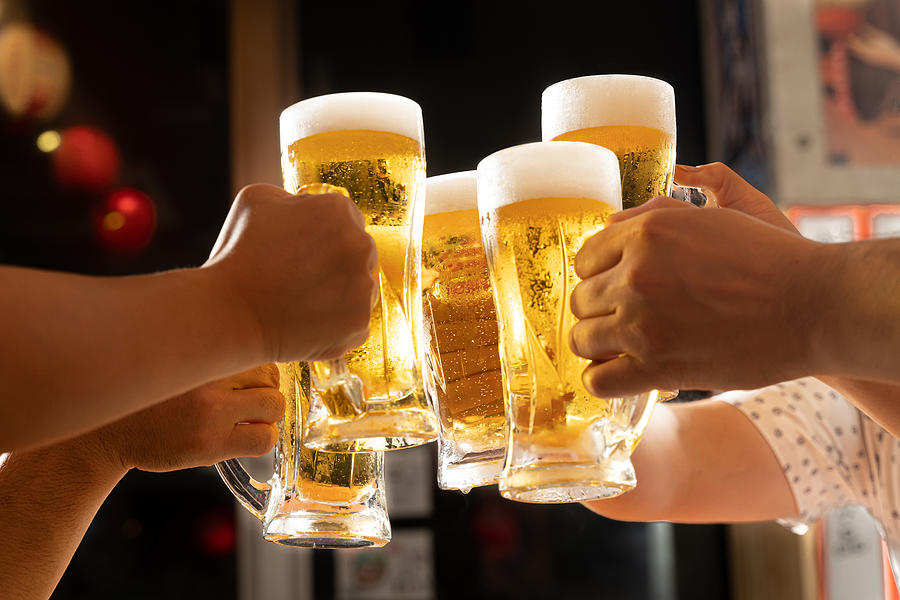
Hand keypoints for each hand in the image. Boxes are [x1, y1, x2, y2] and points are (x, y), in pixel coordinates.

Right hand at [85, 365, 284, 475]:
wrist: (107, 434)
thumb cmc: (147, 394)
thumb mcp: (174, 358)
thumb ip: (209, 348)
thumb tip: (257, 336)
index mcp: (198, 349)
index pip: (256, 346)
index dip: (257, 364)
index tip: (249, 375)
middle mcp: (205, 377)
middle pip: (271, 374)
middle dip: (265, 387)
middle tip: (247, 399)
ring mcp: (210, 412)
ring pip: (274, 405)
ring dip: (266, 414)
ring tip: (245, 418)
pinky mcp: (210, 444)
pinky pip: (263, 439)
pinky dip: (261, 438)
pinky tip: (242, 437)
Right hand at [204, 184, 377, 361]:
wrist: (229, 313)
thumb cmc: (237, 256)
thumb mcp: (256, 201)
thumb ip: (293, 198)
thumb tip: (307, 207)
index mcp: (338, 210)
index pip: (349, 220)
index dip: (325, 236)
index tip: (306, 251)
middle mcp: (359, 244)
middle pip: (360, 253)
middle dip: (337, 264)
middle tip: (302, 278)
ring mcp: (363, 285)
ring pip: (361, 287)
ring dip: (341, 294)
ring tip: (303, 301)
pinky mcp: (360, 321)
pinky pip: (357, 320)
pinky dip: (338, 324)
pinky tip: (310, 321)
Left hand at [568, 165, 832, 395]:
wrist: (811, 305)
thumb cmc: (765, 259)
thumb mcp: (706, 220)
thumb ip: (651, 220)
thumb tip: (606, 230)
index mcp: (644, 233)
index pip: (584, 260)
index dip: (599, 276)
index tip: (617, 288)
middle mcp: (635, 275)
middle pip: (580, 301)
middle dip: (600, 311)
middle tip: (627, 320)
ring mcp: (642, 322)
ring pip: (581, 340)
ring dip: (600, 346)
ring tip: (625, 348)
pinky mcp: (656, 367)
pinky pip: (597, 381)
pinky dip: (604, 381)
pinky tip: (624, 375)